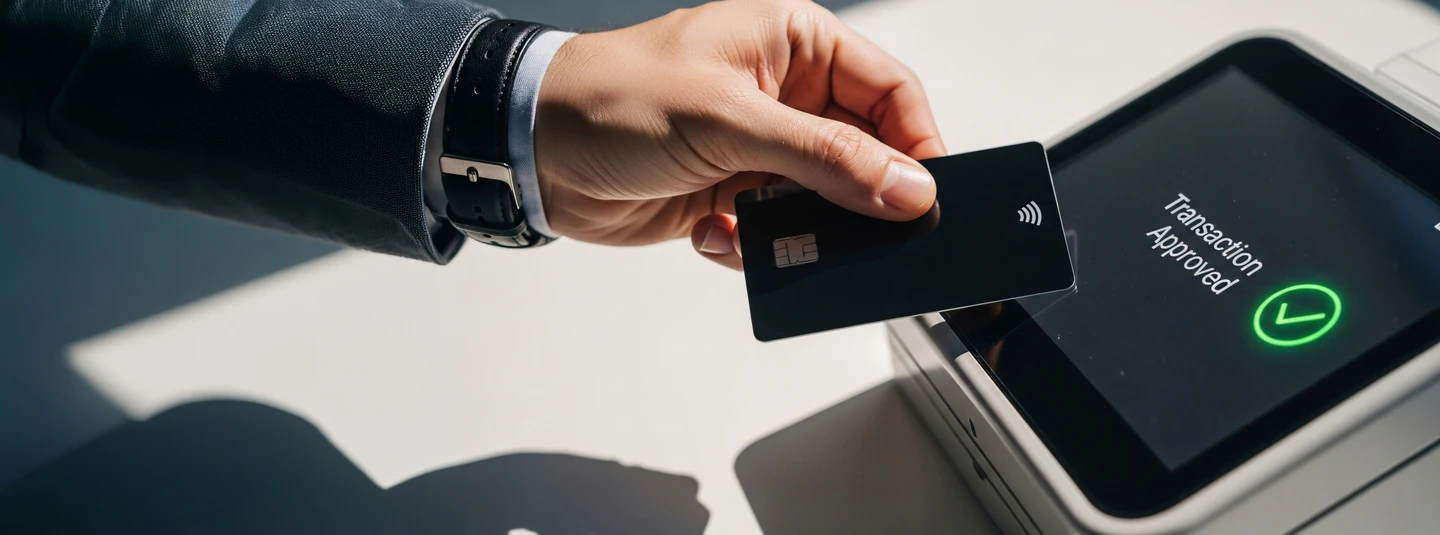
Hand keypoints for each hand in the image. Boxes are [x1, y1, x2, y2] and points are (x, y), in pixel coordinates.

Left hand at [535, 0, 945, 268]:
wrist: (532, 151)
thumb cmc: (614, 99)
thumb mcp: (730, 121)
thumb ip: (826, 159)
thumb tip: (907, 189)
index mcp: (794, 44)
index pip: (890, 91)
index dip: (919, 144)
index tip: (930, 198)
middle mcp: (784, 94)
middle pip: (864, 154)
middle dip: (862, 200)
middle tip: (870, 239)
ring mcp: (758, 149)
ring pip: (822, 204)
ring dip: (803, 230)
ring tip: (768, 234)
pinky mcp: (730, 196)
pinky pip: (776, 235)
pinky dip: (754, 247)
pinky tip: (713, 233)